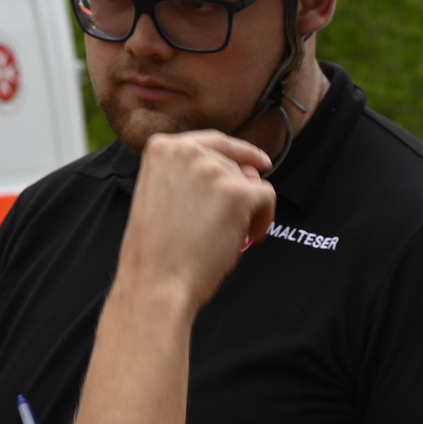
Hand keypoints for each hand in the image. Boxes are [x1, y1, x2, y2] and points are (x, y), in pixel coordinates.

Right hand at [118, 131, 275, 312]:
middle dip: (239, 194)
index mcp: (161, 148)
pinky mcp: (238, 193)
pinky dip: (264, 219)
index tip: (259, 162)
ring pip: (251, 183)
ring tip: (229, 238)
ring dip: (248, 211)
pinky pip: (267, 197)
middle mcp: (186, 151)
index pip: (212, 141)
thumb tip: (250, 172)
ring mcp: (213, 170)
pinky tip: (249, 237)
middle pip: (234, 165)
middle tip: (229, 226)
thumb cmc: (155, 251)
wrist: (155, 282)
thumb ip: (194, 177)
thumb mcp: (161, 197)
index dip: (239, 152)